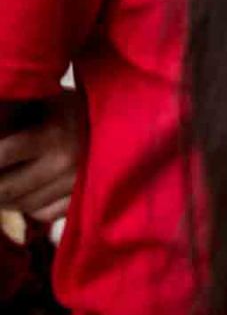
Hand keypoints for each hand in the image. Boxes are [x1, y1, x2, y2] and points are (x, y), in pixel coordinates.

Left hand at [0, 91, 83, 223]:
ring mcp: (77, 184)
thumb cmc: (75, 105)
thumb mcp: (45, 101)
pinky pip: (44, 214)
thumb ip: (13, 117)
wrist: (126, 116)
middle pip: (6, 189)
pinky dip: (30, 207)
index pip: (1, 156)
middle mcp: (66, 163)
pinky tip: (26, 192)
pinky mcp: (85, 198)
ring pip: (23, 205)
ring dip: (6, 198)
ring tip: (4, 184)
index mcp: (53, 135)